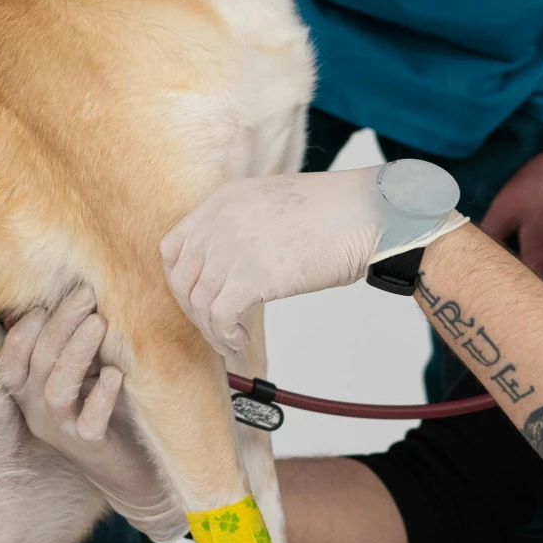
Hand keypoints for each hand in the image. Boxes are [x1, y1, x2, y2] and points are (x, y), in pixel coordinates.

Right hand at [0, 287, 184, 541]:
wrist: (133, 467)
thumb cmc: (106, 404)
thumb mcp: (85, 368)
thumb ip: (73, 339)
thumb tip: (79, 285)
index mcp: (28, 387)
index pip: (9, 355)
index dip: (25, 326)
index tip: (52, 294)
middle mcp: (37, 408)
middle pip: (38, 359)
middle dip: (61, 322)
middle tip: (87, 293)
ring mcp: (60, 428)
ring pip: (56, 386)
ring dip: (76, 350)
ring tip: (99, 321)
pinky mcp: (89, 446)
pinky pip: (88, 421)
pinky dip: (102, 395)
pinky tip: (117, 374)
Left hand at [162, 164, 464, 356]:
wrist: (370, 214)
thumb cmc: (335, 214)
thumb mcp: (272, 205)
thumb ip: (241, 227)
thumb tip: (226, 271)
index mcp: (222, 200)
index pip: (172, 247)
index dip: (180, 282)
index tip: (197, 301)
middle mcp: (220, 220)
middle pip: (182, 279)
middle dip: (194, 312)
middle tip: (216, 330)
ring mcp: (233, 246)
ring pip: (199, 303)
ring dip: (212, 331)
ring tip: (231, 341)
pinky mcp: (253, 275)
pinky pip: (219, 317)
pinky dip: (225, 337)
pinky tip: (241, 341)